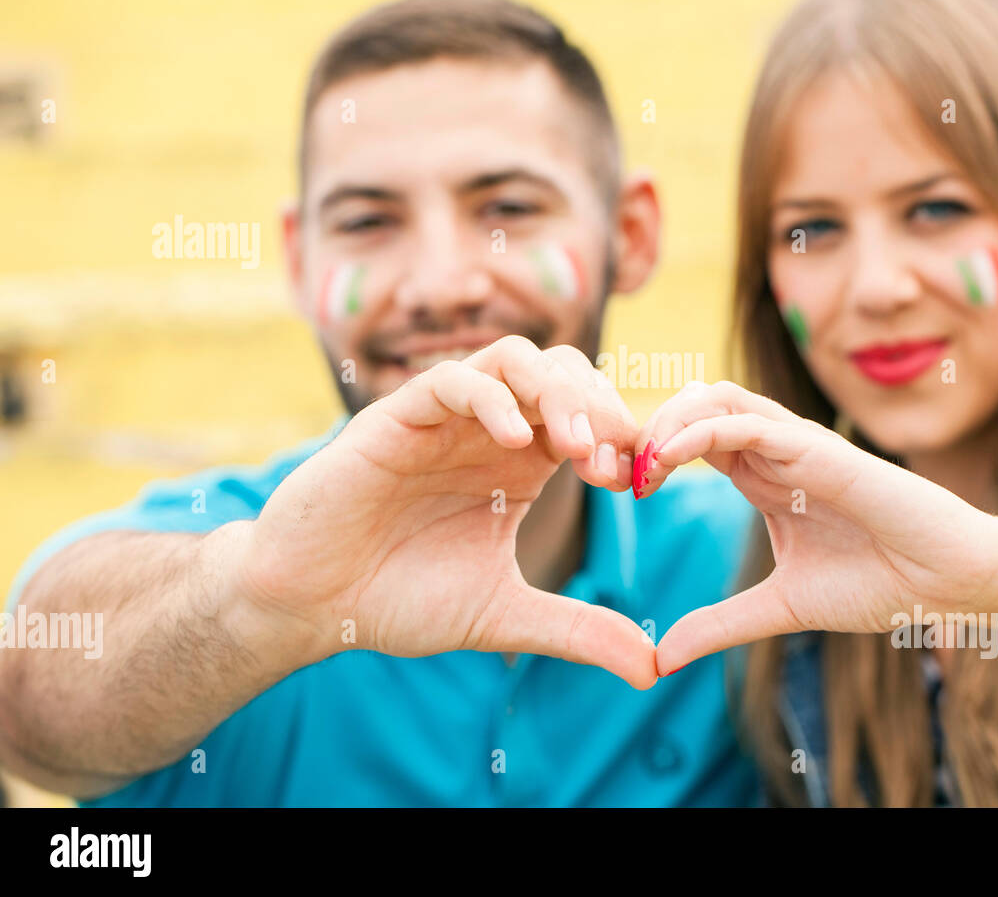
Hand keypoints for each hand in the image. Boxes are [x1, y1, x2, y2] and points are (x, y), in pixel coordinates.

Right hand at [236, 336, 656, 688]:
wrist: (312, 605)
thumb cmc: (400, 599)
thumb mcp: (505, 615)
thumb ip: (577, 631)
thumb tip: (652, 670)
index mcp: (522, 463)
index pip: (591, 417)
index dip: (623, 439)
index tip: (635, 485)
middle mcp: (489, 430)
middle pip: (565, 373)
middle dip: (600, 409)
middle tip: (608, 465)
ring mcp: (445, 419)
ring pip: (515, 360)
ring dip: (556, 392)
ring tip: (574, 447)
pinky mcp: (396, 419)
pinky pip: (452, 382)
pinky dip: (491, 399)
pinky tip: (515, 441)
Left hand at [637, 381, 997, 675]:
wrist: (948, 582)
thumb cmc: (879, 584)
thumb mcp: (779, 608)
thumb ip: (721, 624)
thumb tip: (661, 659)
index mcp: (763, 477)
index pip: (690, 442)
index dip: (648, 454)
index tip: (615, 488)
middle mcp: (775, 452)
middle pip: (693, 407)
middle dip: (647, 429)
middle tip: (612, 469)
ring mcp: (797, 445)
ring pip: (717, 398)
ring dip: (667, 421)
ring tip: (638, 463)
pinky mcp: (819, 449)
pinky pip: (749, 423)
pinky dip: (701, 431)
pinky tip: (667, 459)